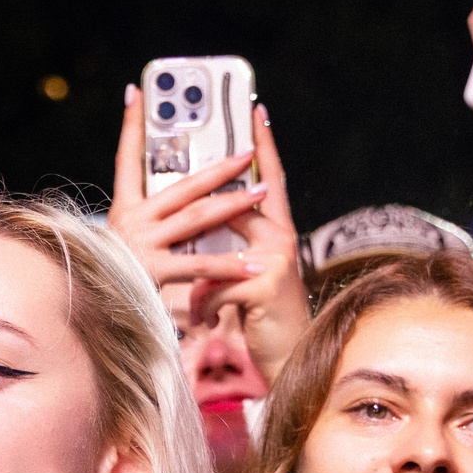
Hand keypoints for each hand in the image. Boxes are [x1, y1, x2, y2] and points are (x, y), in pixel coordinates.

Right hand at [110, 87, 272, 298]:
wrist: (95, 312)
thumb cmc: (118, 273)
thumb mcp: (124, 237)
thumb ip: (149, 213)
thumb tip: (176, 187)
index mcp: (123, 208)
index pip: (126, 158)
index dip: (131, 124)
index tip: (138, 91)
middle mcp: (132, 221)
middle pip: (183, 185)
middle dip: (219, 167)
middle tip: (248, 153)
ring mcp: (144, 245)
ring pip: (198, 217)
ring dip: (233, 204)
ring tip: (261, 194)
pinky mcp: (154, 272)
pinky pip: (201, 266)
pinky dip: (231, 266)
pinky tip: (256, 264)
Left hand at [185, 101, 310, 385]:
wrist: (288, 361)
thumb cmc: (261, 319)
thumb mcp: (242, 278)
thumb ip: (226, 251)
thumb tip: (198, 235)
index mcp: (275, 231)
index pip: (268, 179)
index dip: (262, 145)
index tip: (255, 111)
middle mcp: (280, 237)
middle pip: (242, 196)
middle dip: (220, 176)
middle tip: (207, 147)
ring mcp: (275, 257)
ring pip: (220, 243)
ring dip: (198, 267)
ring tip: (185, 285)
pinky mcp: (265, 284)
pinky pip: (216, 284)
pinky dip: (203, 306)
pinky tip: (201, 325)